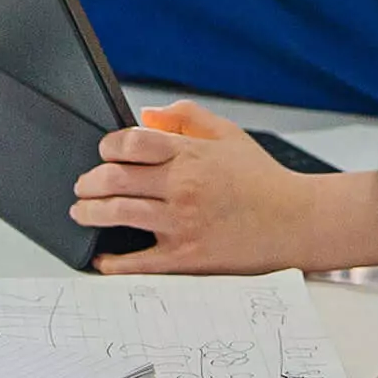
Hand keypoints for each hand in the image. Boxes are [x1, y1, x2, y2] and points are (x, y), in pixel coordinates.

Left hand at [71, 102, 377, 273]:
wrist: (296, 221)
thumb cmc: (262, 180)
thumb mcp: (228, 134)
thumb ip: (187, 117)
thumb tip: (149, 114)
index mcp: (190, 154)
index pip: (131, 142)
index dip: (107, 147)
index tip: (103, 152)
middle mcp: (182, 186)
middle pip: (116, 178)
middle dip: (89, 182)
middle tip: (81, 186)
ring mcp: (182, 223)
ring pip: (119, 214)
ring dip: (91, 213)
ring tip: (81, 212)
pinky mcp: (187, 257)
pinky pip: (140, 263)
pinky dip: (114, 263)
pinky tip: (103, 260)